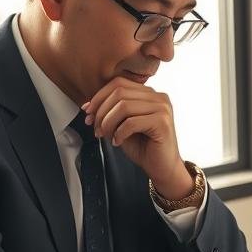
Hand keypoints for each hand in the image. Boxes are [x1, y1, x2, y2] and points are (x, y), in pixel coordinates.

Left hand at [83, 78, 192, 199]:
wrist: (163, 169)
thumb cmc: (144, 148)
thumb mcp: (122, 125)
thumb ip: (111, 111)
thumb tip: (88, 105)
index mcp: (149, 94)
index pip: (119, 83)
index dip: (99, 96)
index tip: (88, 112)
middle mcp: (158, 97)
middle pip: (119, 92)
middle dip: (101, 111)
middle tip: (95, 128)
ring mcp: (162, 108)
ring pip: (124, 106)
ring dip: (108, 123)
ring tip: (106, 136)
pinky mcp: (162, 122)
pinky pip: (131, 122)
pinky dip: (119, 133)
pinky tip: (118, 142)